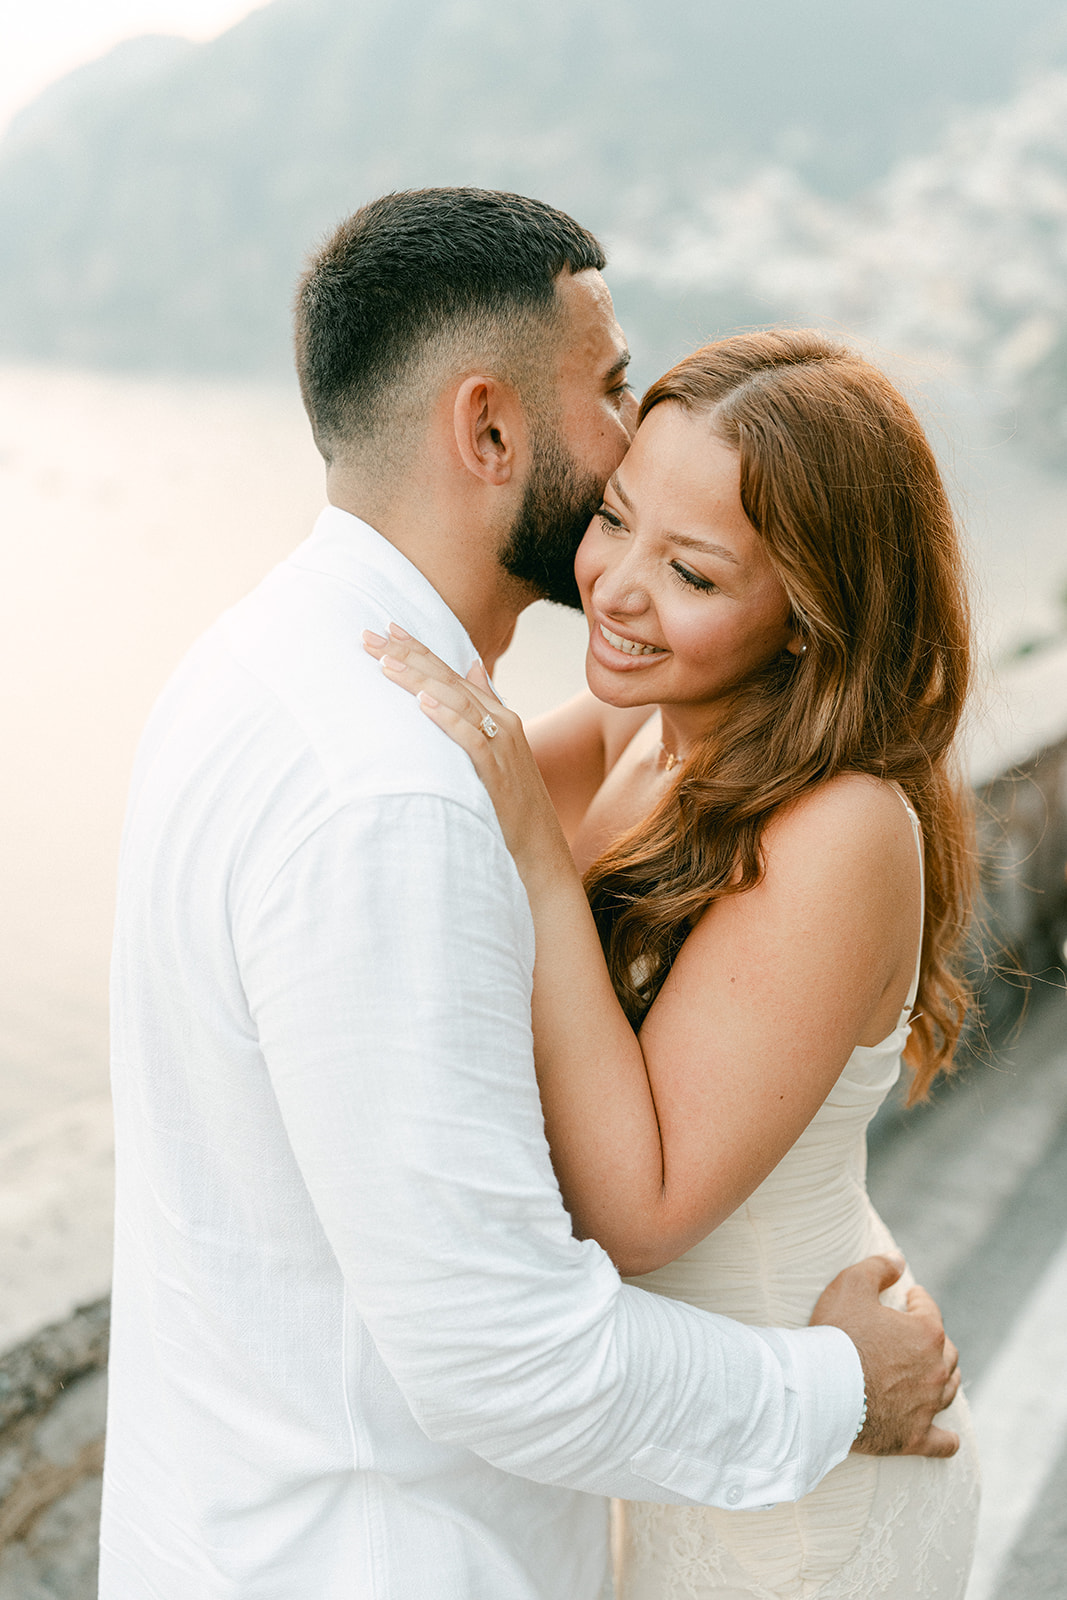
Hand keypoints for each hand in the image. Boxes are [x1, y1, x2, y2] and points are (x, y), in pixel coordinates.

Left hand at [361, 625, 570, 882]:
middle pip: (448, 679)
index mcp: (497, 713)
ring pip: (456, 702)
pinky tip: (423, 704)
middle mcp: (502, 721)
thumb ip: (485, 706)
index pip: (451, 671)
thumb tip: (473, 667)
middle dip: (408, 655)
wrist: (541, 848)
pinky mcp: (497, 772)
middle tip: (369, 636)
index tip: (386, 629)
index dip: (419, 649)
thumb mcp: (501, 747)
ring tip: (385, 664)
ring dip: (419, 681)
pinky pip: (471, 738)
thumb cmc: (514, 802)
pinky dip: (447, 718)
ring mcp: (502, 745)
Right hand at [810, 1254, 960, 1457]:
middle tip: (917, 1335)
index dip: (918, 1300)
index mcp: (926, 1333)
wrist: (820, 1390)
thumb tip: (899, 1259)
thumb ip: (878, 1267)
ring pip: (948, 1389)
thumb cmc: (836, 1335)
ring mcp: (927, 1406)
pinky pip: (941, 1442)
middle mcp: (935, 1370)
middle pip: (946, 1352)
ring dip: (944, 1378)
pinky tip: (949, 1438)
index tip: (910, 1297)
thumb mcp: (851, 1285)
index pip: (929, 1310)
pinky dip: (946, 1440)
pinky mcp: (914, 1438)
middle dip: (935, 1340)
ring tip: (934, 1372)